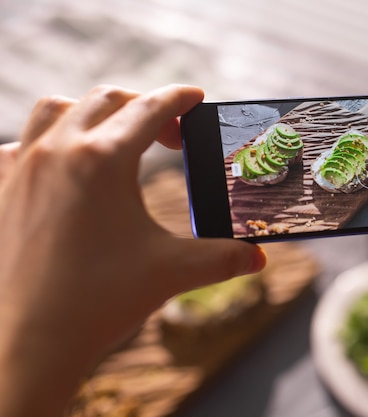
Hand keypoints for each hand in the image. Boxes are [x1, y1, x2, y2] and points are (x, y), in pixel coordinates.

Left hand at [0, 85, 265, 415]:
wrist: (25, 343)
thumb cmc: (98, 302)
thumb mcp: (172, 272)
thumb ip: (222, 259)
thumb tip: (258, 259)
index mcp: (104, 160)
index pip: (150, 109)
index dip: (179, 99)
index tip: (195, 98)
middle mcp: (59, 151)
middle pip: (107, 99)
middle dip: (144, 106)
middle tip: (169, 135)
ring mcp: (21, 167)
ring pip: (56, 110)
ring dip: (91, 113)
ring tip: (113, 138)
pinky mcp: (0, 189)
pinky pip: (18, 144)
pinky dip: (46, 142)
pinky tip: (61, 167)